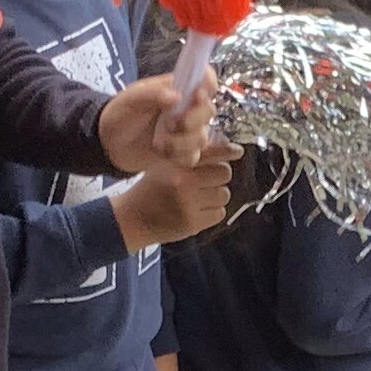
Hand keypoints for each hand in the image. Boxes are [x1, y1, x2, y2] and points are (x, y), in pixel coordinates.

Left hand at [99, 73, 223, 174]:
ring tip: (159, 142)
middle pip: (209, 110)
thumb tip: (177, 96)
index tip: (197, 94)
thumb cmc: (120, 114)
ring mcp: (187, 130)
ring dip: (181, 142)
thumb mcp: (131, 99)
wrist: (109, 143)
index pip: (205, 77)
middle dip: (192, 120)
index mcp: (178, 87)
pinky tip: (163, 153)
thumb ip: (152, 95)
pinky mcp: (183, 151)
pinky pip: (194, 156)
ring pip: (202, 137)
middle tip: (170, 124)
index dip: (208, 83)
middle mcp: (187, 107)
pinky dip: (179, 157)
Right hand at [113, 148, 233, 249]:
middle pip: (224, 173)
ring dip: (216, 196)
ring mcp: (188, 204)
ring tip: (200, 197)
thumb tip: (224, 147)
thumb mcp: (165, 165)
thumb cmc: (152, 189)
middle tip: (207, 181)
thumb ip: (190, 156)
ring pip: (224, 194)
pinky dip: (212, 212)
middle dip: (219, 176)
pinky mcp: (192, 223)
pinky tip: (198, 211)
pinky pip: (219, 213)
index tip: (238, 151)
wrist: (133, 219)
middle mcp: (182, 182)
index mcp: (176, 164)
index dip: (229, 151)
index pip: (212, 152)